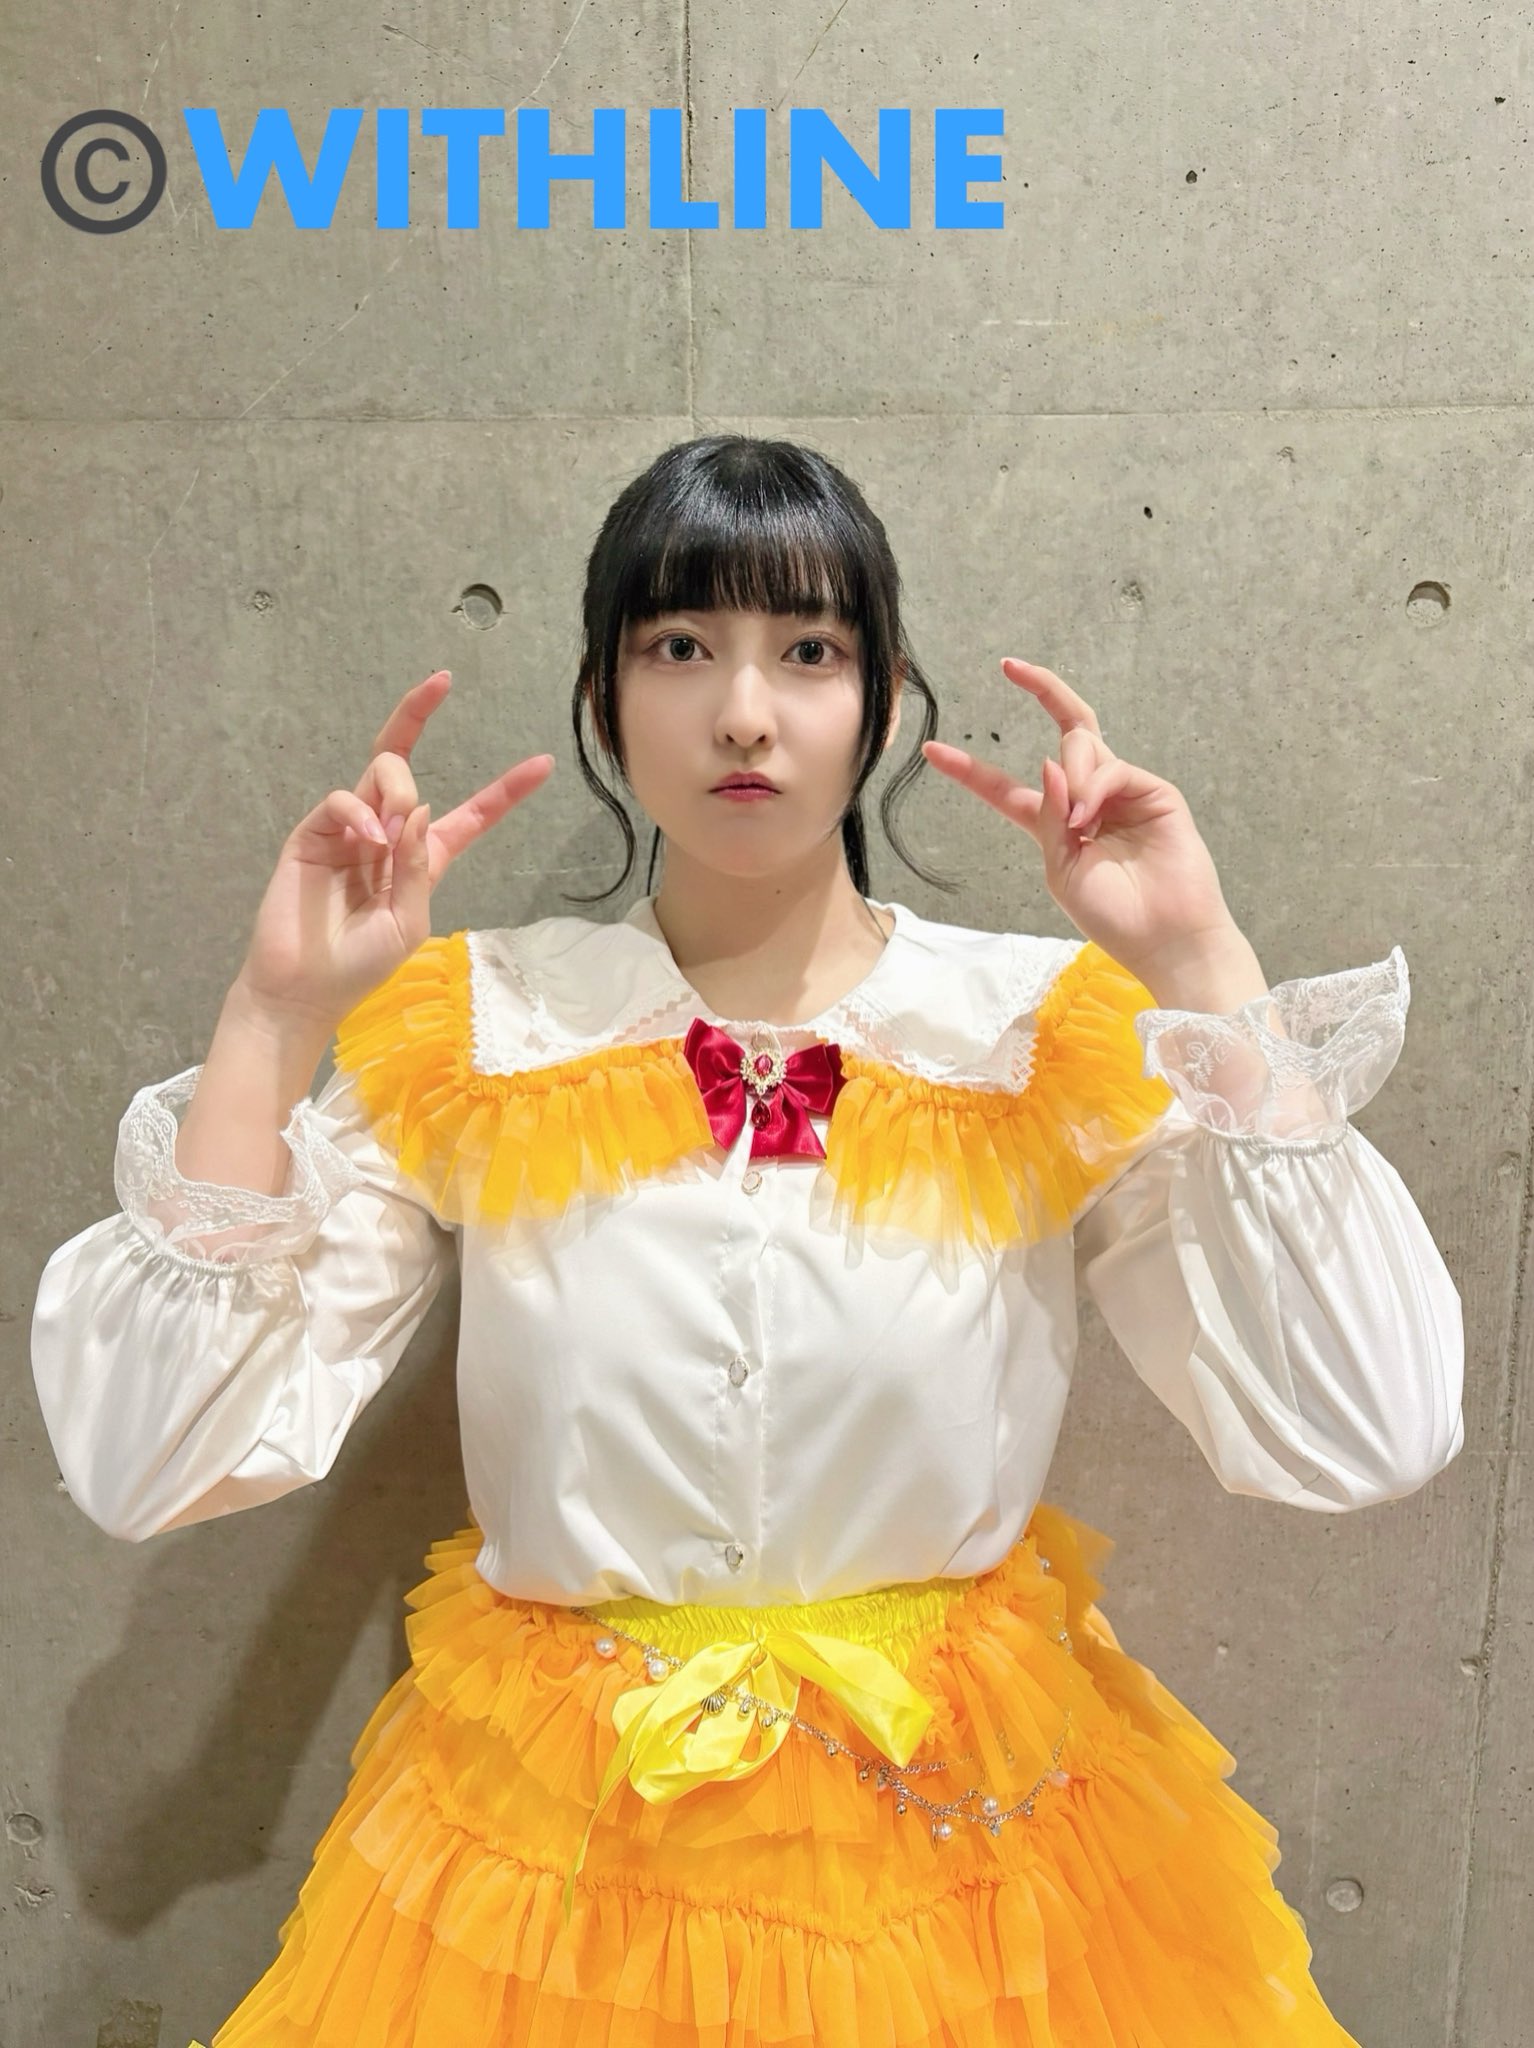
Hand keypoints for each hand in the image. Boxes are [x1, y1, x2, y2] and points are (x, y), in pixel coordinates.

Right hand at [236, 670, 555, 1031]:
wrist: (305, 988)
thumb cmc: (362, 964)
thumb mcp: (408, 921)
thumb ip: (419, 866)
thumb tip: (422, 809)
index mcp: (423, 858)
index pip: (471, 815)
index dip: (506, 789)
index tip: (544, 762)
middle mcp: (388, 833)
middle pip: (403, 761)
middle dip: (417, 720)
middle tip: (419, 784)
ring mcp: (350, 829)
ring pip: (378, 768)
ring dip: (396, 788)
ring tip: (389, 836)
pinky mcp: (314, 834)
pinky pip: (341, 798)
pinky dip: (359, 810)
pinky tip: (370, 839)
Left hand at [921, 657, 1240, 982]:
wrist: (1163, 937)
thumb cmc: (1113, 915)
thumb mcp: (1060, 869)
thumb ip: (1047, 818)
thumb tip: (1050, 763)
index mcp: (1056, 825)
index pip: (1006, 789)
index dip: (971, 770)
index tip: (931, 750)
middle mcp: (1089, 799)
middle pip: (1066, 732)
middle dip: (1041, 691)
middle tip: (1010, 666)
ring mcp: (1123, 792)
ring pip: (1082, 746)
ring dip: (1071, 774)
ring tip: (1079, 821)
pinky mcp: (1154, 791)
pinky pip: (1111, 767)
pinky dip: (1094, 786)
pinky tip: (1091, 816)